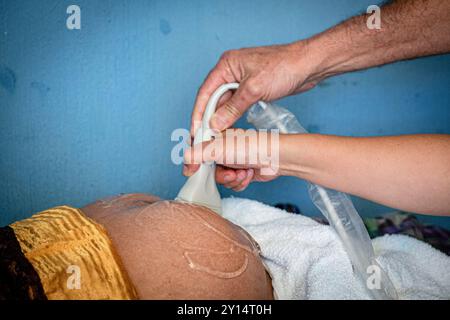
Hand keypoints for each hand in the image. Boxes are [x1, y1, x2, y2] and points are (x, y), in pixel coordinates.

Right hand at [183, 129, 280, 191]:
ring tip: (243, 171)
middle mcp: (222, 149)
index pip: (196, 153)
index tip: (195, 171)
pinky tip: (249, 173)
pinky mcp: (242, 171)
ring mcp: (232, 161)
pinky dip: (241, 182)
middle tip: (230, 172)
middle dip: (220, 175)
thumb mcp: (218, 149)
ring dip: (233, 179)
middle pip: (208, 171)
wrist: (276, 157)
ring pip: (221, 180)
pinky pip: (233, 184)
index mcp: (214, 139)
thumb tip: (185, 164)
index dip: (195, 164)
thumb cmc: (252, 146)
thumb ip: (197, 155)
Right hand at [190, 40, 322, 135]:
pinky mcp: (252, 88)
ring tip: (216, 137)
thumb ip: (233, 107)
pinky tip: (230, 128)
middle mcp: (231, 71)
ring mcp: (241, 80)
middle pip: (213, 98)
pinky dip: (232, 116)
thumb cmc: (284, 67)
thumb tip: (215, 123)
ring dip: (221, 119)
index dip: (199, 112)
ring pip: (225, 103)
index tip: (196, 130)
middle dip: (208, 118)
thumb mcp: (254, 89)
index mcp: (227, 65)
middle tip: (204, 138)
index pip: (206, 92)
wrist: (309, 65)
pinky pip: (236, 104)